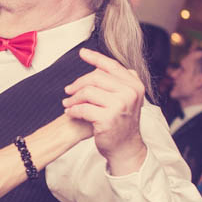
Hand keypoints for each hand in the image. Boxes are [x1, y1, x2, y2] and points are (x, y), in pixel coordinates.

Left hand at [63, 48, 146, 175]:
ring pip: (87, 92)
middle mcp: (130, 93)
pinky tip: (70, 113)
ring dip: (73, 98)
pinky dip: (73, 110)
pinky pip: (83, 108)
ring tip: (67, 104)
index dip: (95, 58)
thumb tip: (98, 65)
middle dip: (78, 83)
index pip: (112, 66)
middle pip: (96, 77)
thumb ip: (117, 82)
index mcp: (134, 85)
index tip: (82, 53)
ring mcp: (119, 106)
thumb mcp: (127, 98)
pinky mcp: (107, 119)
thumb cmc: (122, 123)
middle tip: (68, 91)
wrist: (126, 148)